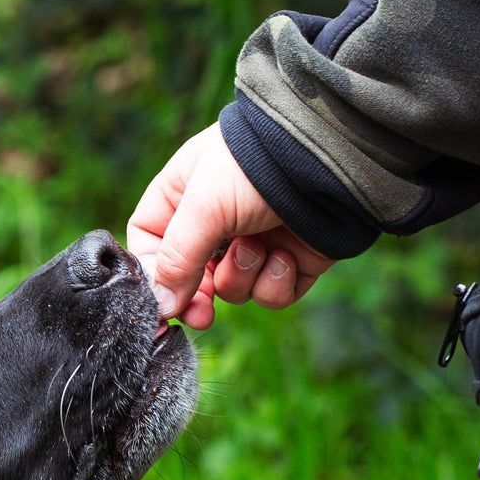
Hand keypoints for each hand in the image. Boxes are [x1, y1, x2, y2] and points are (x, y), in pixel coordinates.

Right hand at [127, 123, 335, 328]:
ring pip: (233, 289)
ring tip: (259, 246)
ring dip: (244, 276)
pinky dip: (276, 281)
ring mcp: (255, 243)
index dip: (154, 275)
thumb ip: (177, 258)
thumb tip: (160, 306)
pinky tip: (286, 255)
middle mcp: (217, 222)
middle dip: (198, 296)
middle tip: (202, 314)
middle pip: (191, 278)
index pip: (150, 243)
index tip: (162, 302)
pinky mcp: (290, 263)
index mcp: (184, 196)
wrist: (328, 165)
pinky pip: (270, 295)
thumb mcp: (204, 206)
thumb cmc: (256, 168)